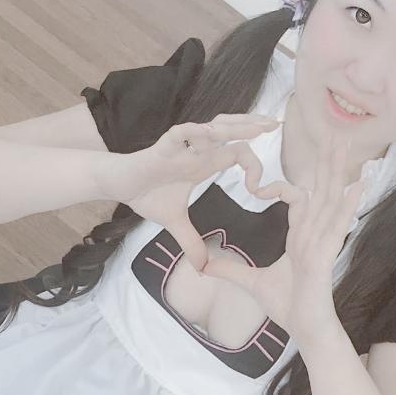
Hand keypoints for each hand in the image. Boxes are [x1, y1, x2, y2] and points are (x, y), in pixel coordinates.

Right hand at [110, 114, 281, 273]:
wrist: (120, 186)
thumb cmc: (147, 195)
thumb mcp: (176, 223)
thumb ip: (191, 242)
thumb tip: (202, 268)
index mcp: (205, 163)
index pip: (238, 154)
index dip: (253, 168)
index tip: (257, 189)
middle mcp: (197, 151)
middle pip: (231, 133)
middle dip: (253, 127)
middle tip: (276, 126)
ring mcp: (182, 147)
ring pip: (213, 128)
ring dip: (235, 126)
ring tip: (256, 126)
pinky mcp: (163, 147)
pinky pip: (182, 133)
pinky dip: (196, 133)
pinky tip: (211, 133)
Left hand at [200, 133, 367, 345]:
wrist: (305, 329)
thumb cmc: (288, 307)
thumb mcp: (251, 282)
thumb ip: (229, 270)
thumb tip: (205, 265)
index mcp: (300, 237)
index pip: (298, 200)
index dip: (284, 187)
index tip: (262, 184)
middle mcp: (315, 234)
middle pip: (321, 190)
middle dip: (325, 162)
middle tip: (332, 133)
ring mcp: (323, 242)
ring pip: (331, 199)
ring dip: (338, 172)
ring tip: (345, 145)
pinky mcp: (327, 254)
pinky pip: (338, 225)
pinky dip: (348, 204)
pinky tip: (357, 183)